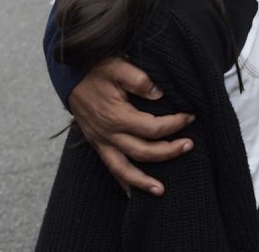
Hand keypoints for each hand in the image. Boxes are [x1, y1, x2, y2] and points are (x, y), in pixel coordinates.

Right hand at [68, 56, 194, 195]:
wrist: (69, 75)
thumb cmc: (95, 69)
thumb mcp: (117, 66)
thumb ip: (139, 80)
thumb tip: (159, 94)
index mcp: (117, 116)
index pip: (152, 128)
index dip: (174, 124)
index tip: (190, 117)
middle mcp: (108, 134)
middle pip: (143, 152)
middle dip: (169, 152)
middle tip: (189, 146)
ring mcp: (101, 142)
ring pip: (123, 169)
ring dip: (142, 182)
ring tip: (161, 191)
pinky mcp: (97, 144)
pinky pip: (110, 168)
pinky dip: (122, 181)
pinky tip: (132, 192)